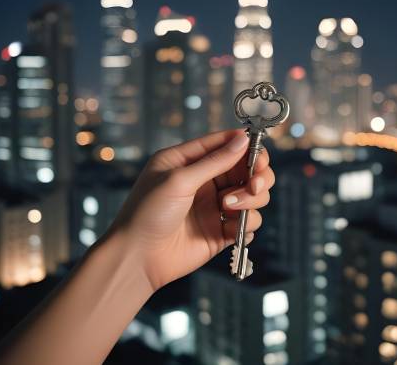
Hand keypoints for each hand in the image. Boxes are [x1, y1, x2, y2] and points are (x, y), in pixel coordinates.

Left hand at [108, 130, 273, 290]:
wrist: (137, 258)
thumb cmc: (147, 213)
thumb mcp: (179, 179)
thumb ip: (214, 161)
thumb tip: (241, 140)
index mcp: (188, 161)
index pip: (225, 144)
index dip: (246, 145)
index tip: (258, 153)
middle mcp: (205, 181)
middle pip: (246, 169)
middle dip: (257, 174)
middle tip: (254, 183)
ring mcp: (215, 207)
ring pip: (253, 195)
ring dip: (251, 200)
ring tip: (229, 208)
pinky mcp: (222, 231)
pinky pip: (249, 222)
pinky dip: (249, 223)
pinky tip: (234, 228)